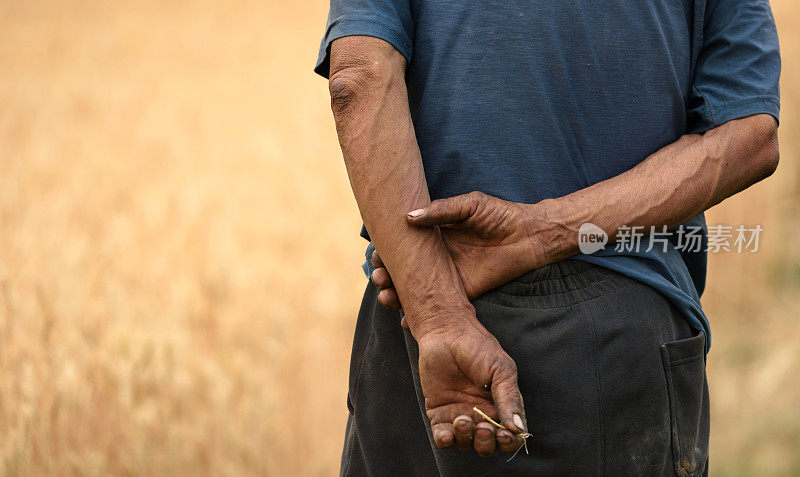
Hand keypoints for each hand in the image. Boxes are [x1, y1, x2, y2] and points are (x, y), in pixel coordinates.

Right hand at [371, 191, 556, 309]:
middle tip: (378, 279)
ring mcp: (447, 276)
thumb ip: (441, 210)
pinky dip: (420, 315)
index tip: (374, 257)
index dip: (386, 251)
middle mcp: (436, 256)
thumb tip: (408, 218)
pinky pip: (438, 306)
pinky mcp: (462, 293)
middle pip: (403, 270)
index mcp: (434, 233)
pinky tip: (406, 321)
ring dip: (396, 296)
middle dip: (386, 276)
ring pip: (414, 290)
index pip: (403, 244)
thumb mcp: (470, 205)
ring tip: (387, 299)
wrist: (530, 235)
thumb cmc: (500, 215)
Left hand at [417, 318, 527, 455]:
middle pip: (488, 446)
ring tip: (462, 420)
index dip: (509, 442)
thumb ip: (510, 399)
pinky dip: (445, 440)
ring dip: (466, 439)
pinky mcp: (439, 412)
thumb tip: (519, 429)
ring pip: (466, 444)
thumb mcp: (501, 370)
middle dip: (487, 443)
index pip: (510, 436)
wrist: (446, 332)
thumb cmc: (478, 348)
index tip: (504, 433)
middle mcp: (482, 416)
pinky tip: (446, 434)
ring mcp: (460, 415)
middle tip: (482, 427)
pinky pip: (443, 436)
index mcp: (502, 407)